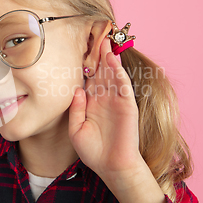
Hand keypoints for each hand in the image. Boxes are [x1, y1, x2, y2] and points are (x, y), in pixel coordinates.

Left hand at [68, 37, 143, 184]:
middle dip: (98, 55)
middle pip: (101, 72)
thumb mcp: (76, 130)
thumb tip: (77, 89)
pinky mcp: (127, 105)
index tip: (79, 48)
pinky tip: (113, 60)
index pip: (88, 79)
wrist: (112, 167)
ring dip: (108, 59)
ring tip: (104, 41)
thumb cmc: (93, 151)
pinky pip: (123, 86)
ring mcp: (116, 101)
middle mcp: (103, 99)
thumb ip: (75, 109)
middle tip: (95, 35)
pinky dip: (118, 72)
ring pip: (112, 75)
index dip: (85, 65)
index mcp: (91, 103)